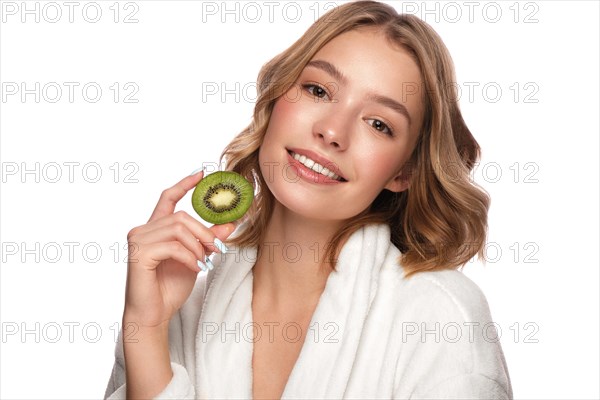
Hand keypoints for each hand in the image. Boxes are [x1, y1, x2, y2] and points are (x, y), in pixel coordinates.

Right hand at [122, 171, 234, 327]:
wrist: (154, 315)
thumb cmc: (170, 288)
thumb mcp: (195, 258)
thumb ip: (207, 240)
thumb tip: (229, 223)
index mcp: (154, 228)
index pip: (167, 197)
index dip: (184, 184)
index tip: (202, 173)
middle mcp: (142, 230)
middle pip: (181, 216)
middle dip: (204, 232)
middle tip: (217, 249)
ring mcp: (138, 240)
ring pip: (178, 229)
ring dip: (198, 245)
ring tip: (205, 261)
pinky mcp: (139, 254)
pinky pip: (173, 246)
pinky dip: (190, 257)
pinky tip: (196, 268)